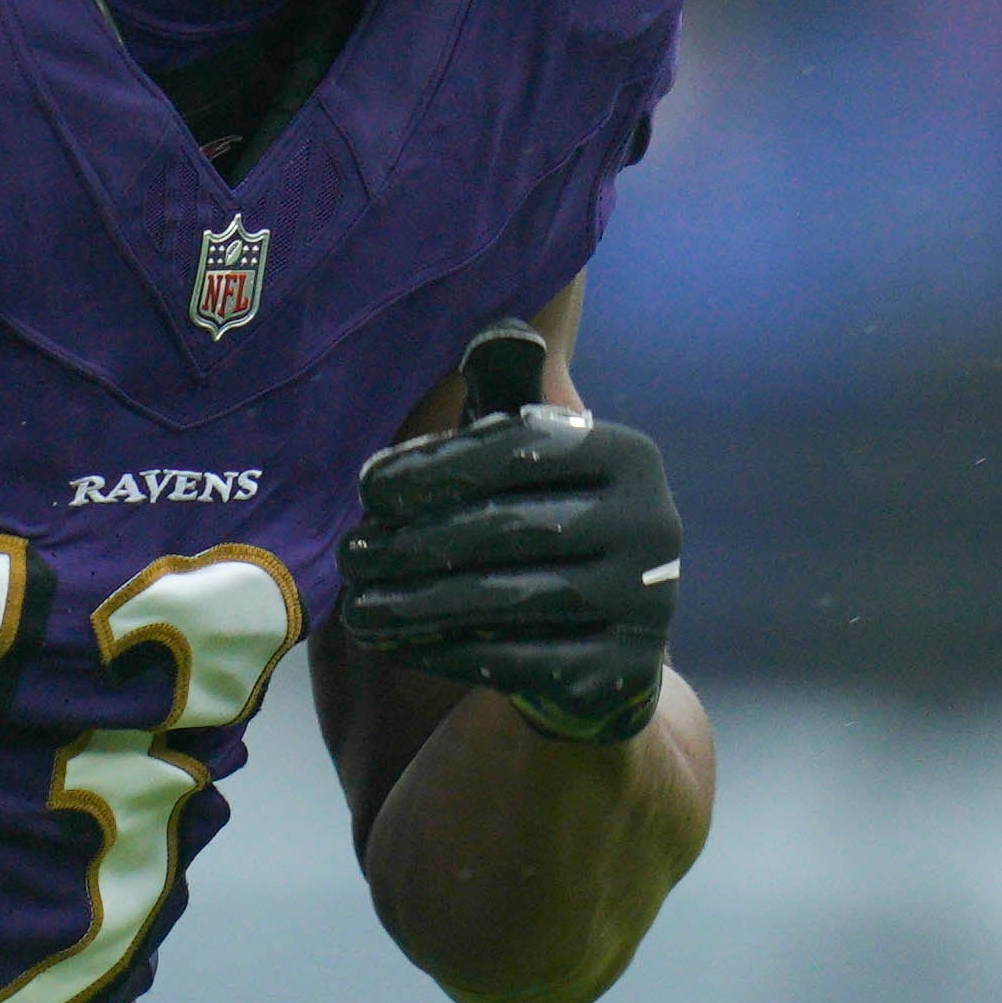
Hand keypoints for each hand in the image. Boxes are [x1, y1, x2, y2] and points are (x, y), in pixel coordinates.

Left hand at [341, 323, 677, 743]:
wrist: (602, 649)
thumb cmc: (546, 530)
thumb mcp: (532, 459)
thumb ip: (510, 398)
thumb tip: (495, 330)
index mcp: (629, 456)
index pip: (518, 451)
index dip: (435, 467)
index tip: (365, 486)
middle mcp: (653, 526)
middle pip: (506, 529)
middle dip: (412, 542)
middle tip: (349, 554)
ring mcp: (642, 605)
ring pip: (504, 599)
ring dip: (415, 603)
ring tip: (357, 606)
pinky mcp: (618, 672)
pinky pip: (514, 661)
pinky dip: (445, 652)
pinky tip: (396, 645)